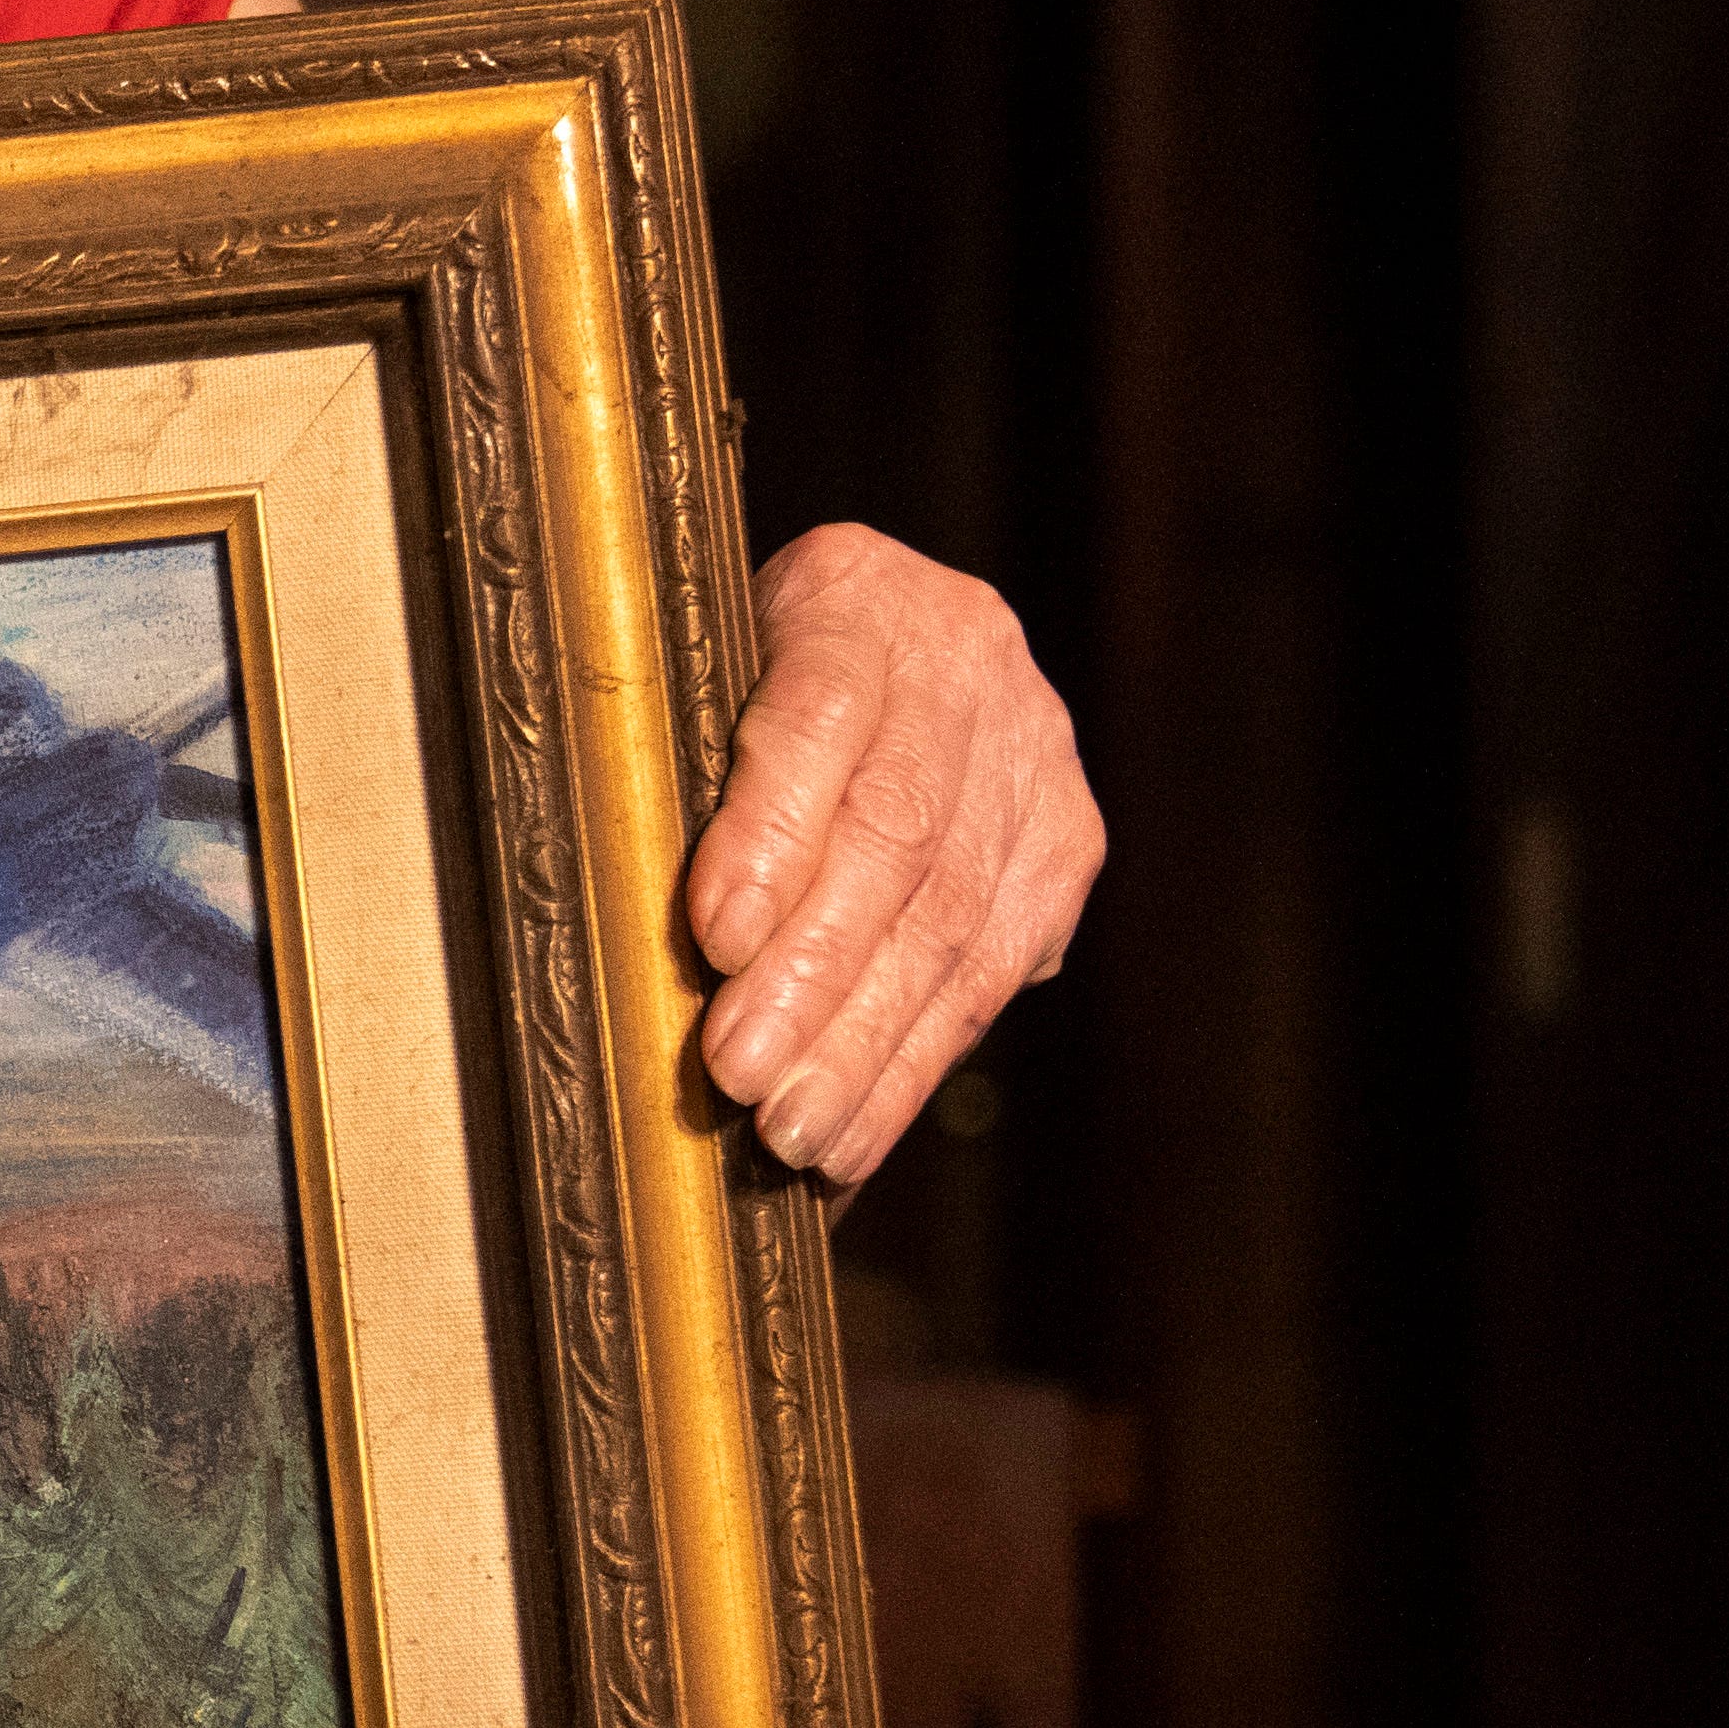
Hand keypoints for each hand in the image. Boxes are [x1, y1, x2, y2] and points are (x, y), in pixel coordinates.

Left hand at [681, 522, 1103, 1185]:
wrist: (884, 628)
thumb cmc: (743, 671)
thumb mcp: (700, 674)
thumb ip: (683, 767)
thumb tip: (664, 942)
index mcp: (851, 590)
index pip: (822, 709)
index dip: (773, 829)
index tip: (714, 937)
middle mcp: (963, 658)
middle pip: (898, 832)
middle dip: (817, 974)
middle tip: (742, 1077)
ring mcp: (1032, 751)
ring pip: (956, 917)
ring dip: (870, 1046)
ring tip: (798, 1137)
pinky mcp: (1065, 841)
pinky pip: (996, 968)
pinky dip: (918, 1064)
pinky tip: (860, 1136)